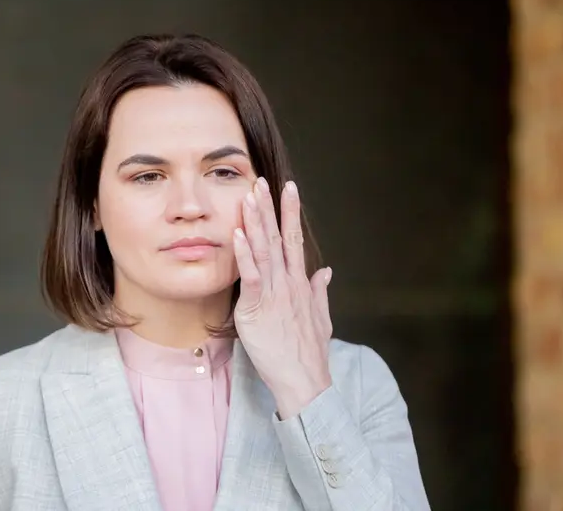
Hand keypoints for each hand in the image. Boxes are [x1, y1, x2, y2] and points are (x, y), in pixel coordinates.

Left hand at [232, 177, 332, 419]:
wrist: (306, 381)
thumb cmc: (309, 354)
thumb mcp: (320, 318)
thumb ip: (320, 292)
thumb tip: (325, 271)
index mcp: (300, 284)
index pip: (294, 241)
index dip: (290, 213)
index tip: (289, 188)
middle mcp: (289, 283)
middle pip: (279, 238)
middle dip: (271, 208)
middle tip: (263, 180)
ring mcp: (275, 294)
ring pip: (264, 251)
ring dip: (255, 222)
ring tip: (249, 197)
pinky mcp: (258, 308)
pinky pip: (250, 276)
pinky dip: (244, 254)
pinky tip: (237, 234)